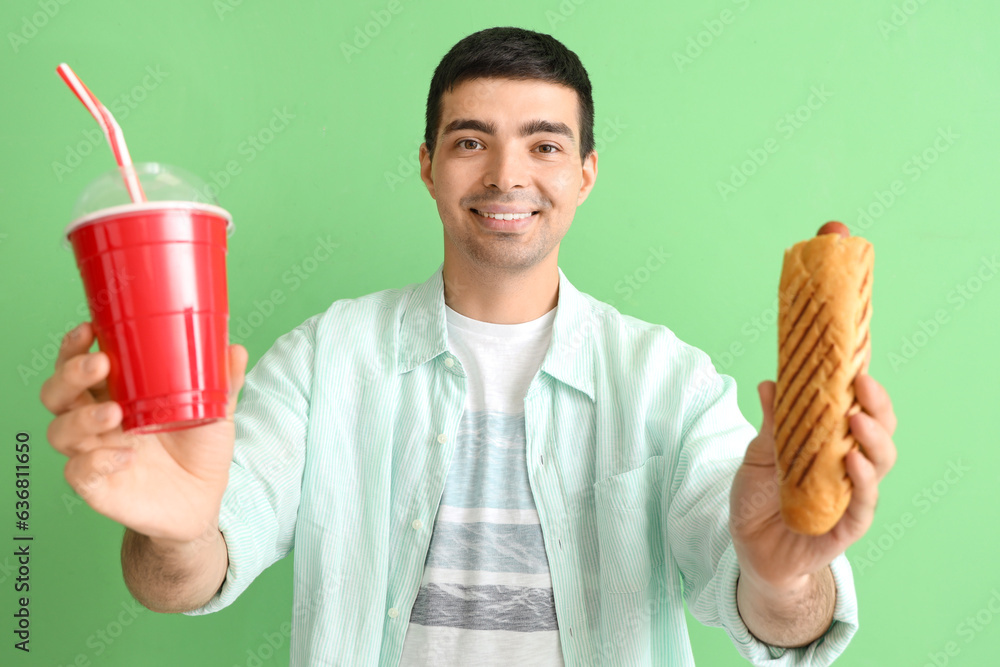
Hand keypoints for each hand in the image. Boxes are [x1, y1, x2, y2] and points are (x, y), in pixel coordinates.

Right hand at [40, 322, 248, 545]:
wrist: (204, 499)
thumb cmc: (200, 446)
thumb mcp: (216, 410)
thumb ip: (224, 381)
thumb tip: (235, 349)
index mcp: (116, 393)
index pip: (79, 364)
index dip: (74, 347)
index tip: (89, 329)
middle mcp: (96, 421)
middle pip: (57, 394)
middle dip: (70, 375)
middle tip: (99, 365)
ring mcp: (93, 453)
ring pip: (60, 431)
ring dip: (82, 417)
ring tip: (115, 413)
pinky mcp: (98, 486)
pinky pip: (79, 473)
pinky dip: (96, 461)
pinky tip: (125, 455)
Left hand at [729, 364, 897, 590]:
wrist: (751, 548)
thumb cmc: (760, 497)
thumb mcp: (759, 454)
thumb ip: (772, 423)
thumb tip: (770, 383)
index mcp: (833, 444)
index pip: (860, 411)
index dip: (865, 388)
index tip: (857, 364)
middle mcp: (850, 466)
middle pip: (879, 432)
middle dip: (875, 406)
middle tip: (861, 383)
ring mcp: (852, 496)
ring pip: (879, 463)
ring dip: (872, 439)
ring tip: (856, 420)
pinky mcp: (848, 526)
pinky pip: (863, 503)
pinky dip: (862, 481)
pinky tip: (853, 462)